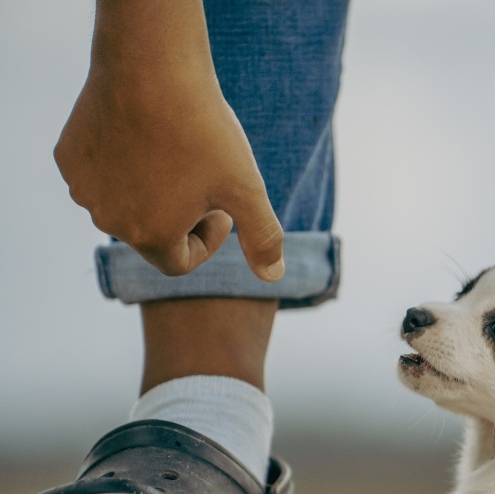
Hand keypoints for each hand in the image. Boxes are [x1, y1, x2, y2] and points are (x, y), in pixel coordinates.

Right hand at [53, 1, 283, 280]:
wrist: (152, 65)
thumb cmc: (204, 130)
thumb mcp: (246, 187)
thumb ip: (263, 236)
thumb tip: (274, 276)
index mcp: (150, 237)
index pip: (181, 261)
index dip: (208, 237)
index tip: (221, 205)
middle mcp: (108, 220)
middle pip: (152, 234)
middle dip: (179, 214)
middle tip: (202, 174)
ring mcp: (83, 189)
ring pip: (125, 204)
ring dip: (152, 190)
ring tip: (176, 153)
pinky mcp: (68, 158)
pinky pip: (101, 175)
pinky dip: (123, 164)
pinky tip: (144, 134)